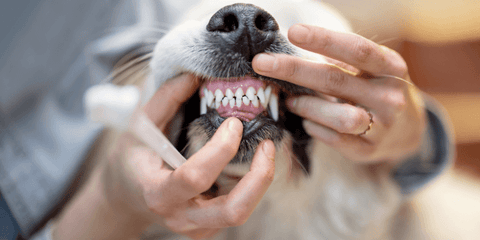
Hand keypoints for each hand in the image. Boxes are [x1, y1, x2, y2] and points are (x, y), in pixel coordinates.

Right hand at [104, 74, 275, 238]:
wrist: (127, 197)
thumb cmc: (132, 159)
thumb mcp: (140, 126)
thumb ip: (166, 99)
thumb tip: (194, 75)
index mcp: (157, 192)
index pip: (194, 177)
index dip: (220, 149)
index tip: (234, 123)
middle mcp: (180, 216)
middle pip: (232, 211)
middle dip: (259, 178)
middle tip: (268, 145)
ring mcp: (197, 227)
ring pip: (240, 213)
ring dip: (261, 182)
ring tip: (266, 152)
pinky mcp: (208, 228)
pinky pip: (237, 210)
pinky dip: (251, 187)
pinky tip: (250, 164)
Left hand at [252, 24, 425, 162]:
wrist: (409, 130)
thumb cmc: (378, 89)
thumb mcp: (371, 69)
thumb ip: (341, 60)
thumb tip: (293, 48)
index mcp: (391, 67)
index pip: (356, 50)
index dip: (324, 40)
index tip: (293, 32)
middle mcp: (389, 96)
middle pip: (335, 80)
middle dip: (293, 70)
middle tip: (261, 63)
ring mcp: (381, 126)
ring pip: (338, 116)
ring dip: (306, 106)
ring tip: (290, 101)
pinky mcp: (367, 150)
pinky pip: (334, 139)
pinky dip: (314, 128)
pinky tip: (308, 121)